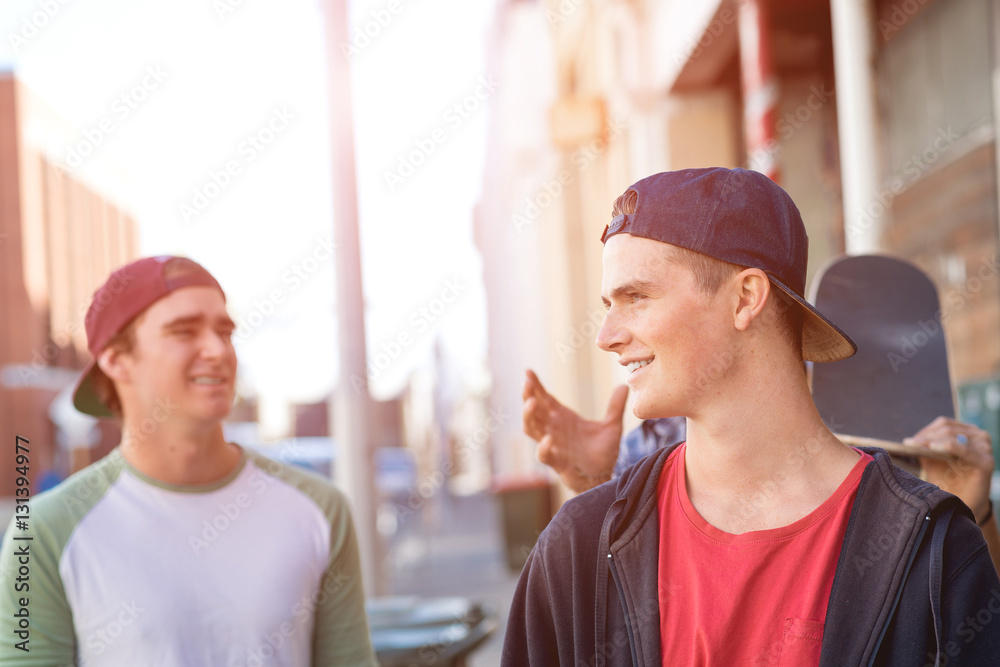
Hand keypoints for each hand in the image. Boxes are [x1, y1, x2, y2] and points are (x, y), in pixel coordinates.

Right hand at [522, 369, 627, 492]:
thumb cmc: (604, 452)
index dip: (535, 386)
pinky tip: (548, 439)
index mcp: (562, 418)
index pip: (544, 398)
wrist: (606, 477)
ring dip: (529, 416)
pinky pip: (545, 455)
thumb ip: (615, 407)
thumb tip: (625, 385)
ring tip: (532, 403)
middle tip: (528, 383)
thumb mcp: (612, 426)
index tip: (528, 371)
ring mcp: (553, 446)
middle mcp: (553, 429)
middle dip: (528, 396)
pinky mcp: (557, 462)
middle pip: (533, 411)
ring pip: (532, 430)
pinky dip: (543, 448)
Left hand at [904, 416, 994, 521]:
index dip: (926, 430)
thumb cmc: (947, 478)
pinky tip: (933, 448)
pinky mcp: (986, 461)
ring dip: (933, 440)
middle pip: (948, 428)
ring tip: (917, 447)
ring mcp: (984, 447)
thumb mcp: (933, 459)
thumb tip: (910, 439)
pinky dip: (947, 446)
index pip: (944, 423)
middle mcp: (979, 436)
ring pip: (954, 435)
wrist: (962, 502)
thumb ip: (925, 446)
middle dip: (927, 436)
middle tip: (910, 444)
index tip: (908, 441)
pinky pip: (964, 449)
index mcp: (967, 432)